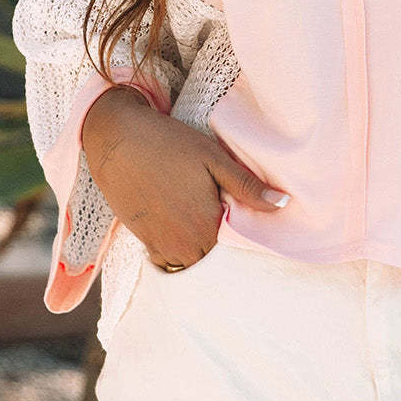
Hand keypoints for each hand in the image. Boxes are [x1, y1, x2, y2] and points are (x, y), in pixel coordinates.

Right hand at [82, 85, 289, 269]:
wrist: (116, 140)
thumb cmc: (168, 144)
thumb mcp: (213, 158)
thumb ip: (247, 187)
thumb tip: (284, 205)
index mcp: (206, 226)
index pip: (236, 249)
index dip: (243, 236)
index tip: (244, 219)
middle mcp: (184, 244)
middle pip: (214, 257)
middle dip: (222, 244)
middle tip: (223, 216)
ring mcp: (161, 245)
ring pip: (191, 261)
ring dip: (200, 248)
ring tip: (202, 218)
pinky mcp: (143, 240)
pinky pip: (168, 258)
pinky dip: (178, 248)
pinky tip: (182, 223)